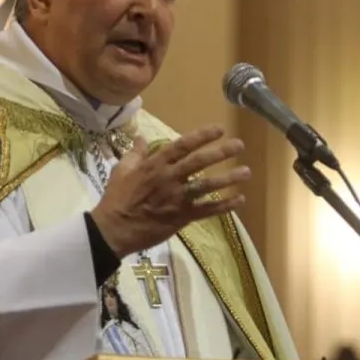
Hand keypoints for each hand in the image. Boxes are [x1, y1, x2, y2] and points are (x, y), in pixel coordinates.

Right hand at [90, 125, 250, 258]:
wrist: (114, 230)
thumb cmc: (116, 199)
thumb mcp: (120, 170)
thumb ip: (134, 153)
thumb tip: (141, 138)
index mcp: (155, 165)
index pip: (182, 145)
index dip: (202, 136)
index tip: (219, 129)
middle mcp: (169, 178)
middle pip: (199, 162)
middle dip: (221, 152)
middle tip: (239, 145)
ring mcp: (177, 198)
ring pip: (207, 186)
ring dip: (228, 178)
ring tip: (246, 171)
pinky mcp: (182, 217)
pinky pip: (207, 211)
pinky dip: (225, 206)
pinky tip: (240, 200)